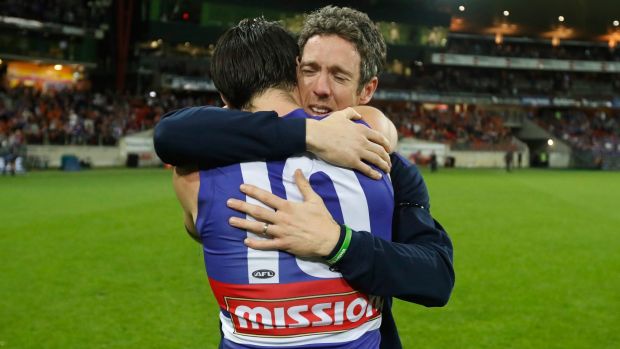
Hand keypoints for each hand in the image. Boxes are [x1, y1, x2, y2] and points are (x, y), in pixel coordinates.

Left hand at [226, 169, 340, 257]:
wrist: (330, 240)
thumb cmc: (322, 219)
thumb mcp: (314, 199)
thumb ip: (303, 185)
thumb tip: (297, 170)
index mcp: (288, 207)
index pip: (267, 197)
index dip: (253, 191)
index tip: (242, 187)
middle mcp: (282, 219)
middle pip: (258, 212)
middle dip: (242, 206)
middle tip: (229, 203)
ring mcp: (281, 233)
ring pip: (259, 228)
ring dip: (244, 224)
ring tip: (230, 221)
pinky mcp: (284, 245)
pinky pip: (267, 245)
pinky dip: (256, 244)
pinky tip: (245, 242)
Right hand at [306, 107, 390, 179]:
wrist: (317, 135)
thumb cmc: (327, 125)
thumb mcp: (341, 115)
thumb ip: (351, 113)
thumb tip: (359, 115)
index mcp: (362, 130)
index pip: (380, 138)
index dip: (386, 144)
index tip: (389, 149)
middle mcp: (363, 140)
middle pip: (381, 150)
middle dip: (387, 158)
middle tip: (389, 163)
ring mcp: (358, 151)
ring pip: (377, 160)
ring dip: (384, 166)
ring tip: (387, 170)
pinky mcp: (352, 161)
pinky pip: (367, 169)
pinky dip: (374, 173)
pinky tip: (378, 177)